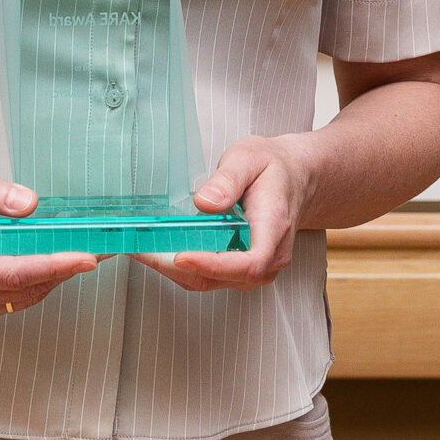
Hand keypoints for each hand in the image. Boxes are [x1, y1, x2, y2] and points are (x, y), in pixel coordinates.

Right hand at [0, 165, 99, 330]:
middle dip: (63, 268)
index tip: (88, 257)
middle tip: (98, 247)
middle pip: (24, 289)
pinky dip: (31, 283)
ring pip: (21, 299)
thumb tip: (30, 205)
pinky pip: (10, 302)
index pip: (14, 273)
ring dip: (50, 277)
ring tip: (74, 249)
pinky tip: (41, 260)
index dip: (55, 265)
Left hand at [139, 134, 315, 291]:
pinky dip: (185, 268)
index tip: (182, 257)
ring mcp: (258, 266)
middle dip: (181, 269)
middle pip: (226, 278)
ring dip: (178, 272)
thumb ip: (229, 178)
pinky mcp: (243, 268)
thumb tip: (205, 202)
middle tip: (144, 251)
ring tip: (145, 251)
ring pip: (215, 282)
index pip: (249, 262)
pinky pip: (213, 277)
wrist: (295, 178)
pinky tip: (162, 252)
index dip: (214, 266)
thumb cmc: (273, 167)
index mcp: (274, 228)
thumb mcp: (250, 158)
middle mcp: (270, 256)